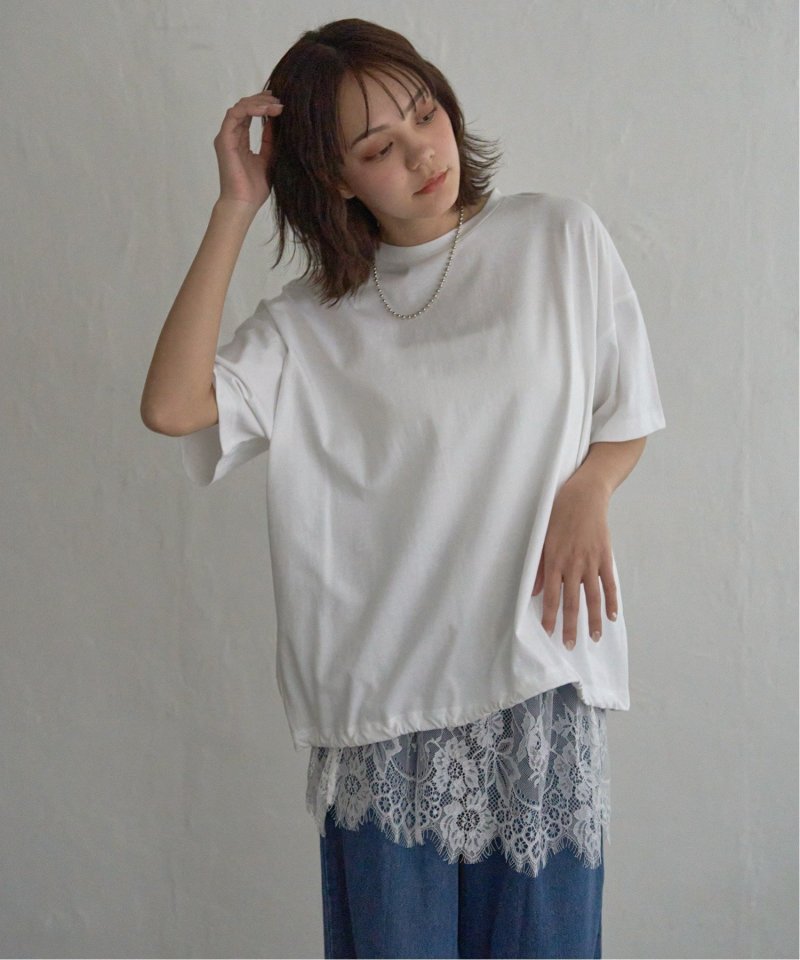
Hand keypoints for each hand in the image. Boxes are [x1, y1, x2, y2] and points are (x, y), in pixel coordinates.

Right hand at [213, 91, 283, 207]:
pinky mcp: (224, 140)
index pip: (250, 114)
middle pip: (245, 107)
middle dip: (263, 100)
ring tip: (276, 104)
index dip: (264, 105)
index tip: (281, 103)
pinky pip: (234, 115)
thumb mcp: (269, 159)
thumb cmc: (255, 189)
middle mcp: (232, 135)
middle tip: (280, 100)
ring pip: (240, 107)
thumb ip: (270, 141)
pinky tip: (266, 110)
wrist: (244, 204)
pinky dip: (250, 109)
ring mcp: (226, 136)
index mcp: (240, 140)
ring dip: (259, 102)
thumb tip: (277, 122)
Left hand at [532, 476, 617, 648]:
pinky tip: (611, 616)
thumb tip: (535, 591)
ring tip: (593, 638)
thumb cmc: (558, 514)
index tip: (548, 632)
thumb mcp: (542, 537)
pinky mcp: (605, 557)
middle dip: (570, 625)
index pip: (551, 595)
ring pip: (593, 597)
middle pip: (571, 601)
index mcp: (555, 560)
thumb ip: (539, 566)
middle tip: (569, 645)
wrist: (584, 496)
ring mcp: (591, 562)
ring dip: (593, 620)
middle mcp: (573, 565)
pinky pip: (609, 584)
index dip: (549, 616)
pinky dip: (612, 601)